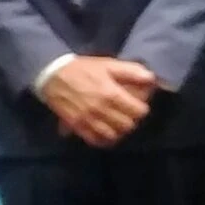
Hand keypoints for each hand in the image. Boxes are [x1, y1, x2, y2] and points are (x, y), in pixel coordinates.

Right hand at [41, 57, 156, 147]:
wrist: (53, 75)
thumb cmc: (84, 69)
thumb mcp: (109, 64)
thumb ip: (132, 71)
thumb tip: (151, 78)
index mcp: (111, 94)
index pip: (139, 111)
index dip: (142, 109)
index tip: (138, 105)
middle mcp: (100, 110)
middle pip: (128, 125)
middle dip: (132, 120)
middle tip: (129, 115)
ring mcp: (88, 120)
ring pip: (113, 135)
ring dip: (119, 131)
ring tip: (118, 124)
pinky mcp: (76, 126)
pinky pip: (95, 140)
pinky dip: (104, 139)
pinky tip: (107, 133)